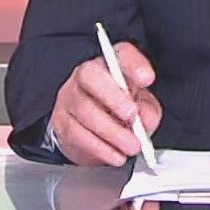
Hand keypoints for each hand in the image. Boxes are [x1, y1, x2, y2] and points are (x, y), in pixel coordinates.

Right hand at [48, 43, 161, 166]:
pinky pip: (77, 134)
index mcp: (111, 65)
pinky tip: (116, 155)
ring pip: (85, 110)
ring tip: (132, 146)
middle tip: (133, 117)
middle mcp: (86, 74)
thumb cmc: (119, 112)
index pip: (120, 54)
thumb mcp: (142, 108)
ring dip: (112, 132)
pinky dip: (101, 148)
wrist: (91, 131)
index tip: (147, 78)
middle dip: (114, 97)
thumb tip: (145, 119)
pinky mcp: (61, 122)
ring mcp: (69, 97)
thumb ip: (148, 111)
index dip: (133, 64)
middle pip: (91, 75)